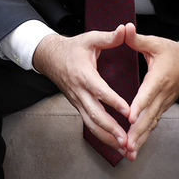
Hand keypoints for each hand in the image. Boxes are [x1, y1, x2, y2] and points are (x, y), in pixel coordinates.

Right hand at [32, 26, 131, 156]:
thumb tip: (125, 29)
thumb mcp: (89, 39)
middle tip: (126, 139)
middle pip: (95, 114)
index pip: (99, 90)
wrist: (49, 57)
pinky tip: (115, 144)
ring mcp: (78, 102)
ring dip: (108, 138)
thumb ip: (108, 37)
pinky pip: (90, 124)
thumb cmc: (72, 48)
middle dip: (112, 129)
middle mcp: (79, 92)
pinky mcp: (79, 107)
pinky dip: (102, 136)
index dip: (113, 101)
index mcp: (84, 74)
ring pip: (92, 124)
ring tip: (124, 148)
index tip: (128, 110)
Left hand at [122, 26, 178, 159]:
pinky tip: (136, 146)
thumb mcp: (155, 43)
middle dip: (138, 131)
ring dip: (141, 138)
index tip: (129, 117)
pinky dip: (145, 135)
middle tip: (126, 145)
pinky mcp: (163, 107)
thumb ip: (137, 39)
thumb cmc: (173, 52)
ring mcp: (164, 103)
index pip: (148, 94)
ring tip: (129, 152)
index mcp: (159, 78)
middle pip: (149, 116)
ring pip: (152, 123)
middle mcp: (162, 94)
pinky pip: (153, 123)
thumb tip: (124, 28)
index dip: (139, 106)